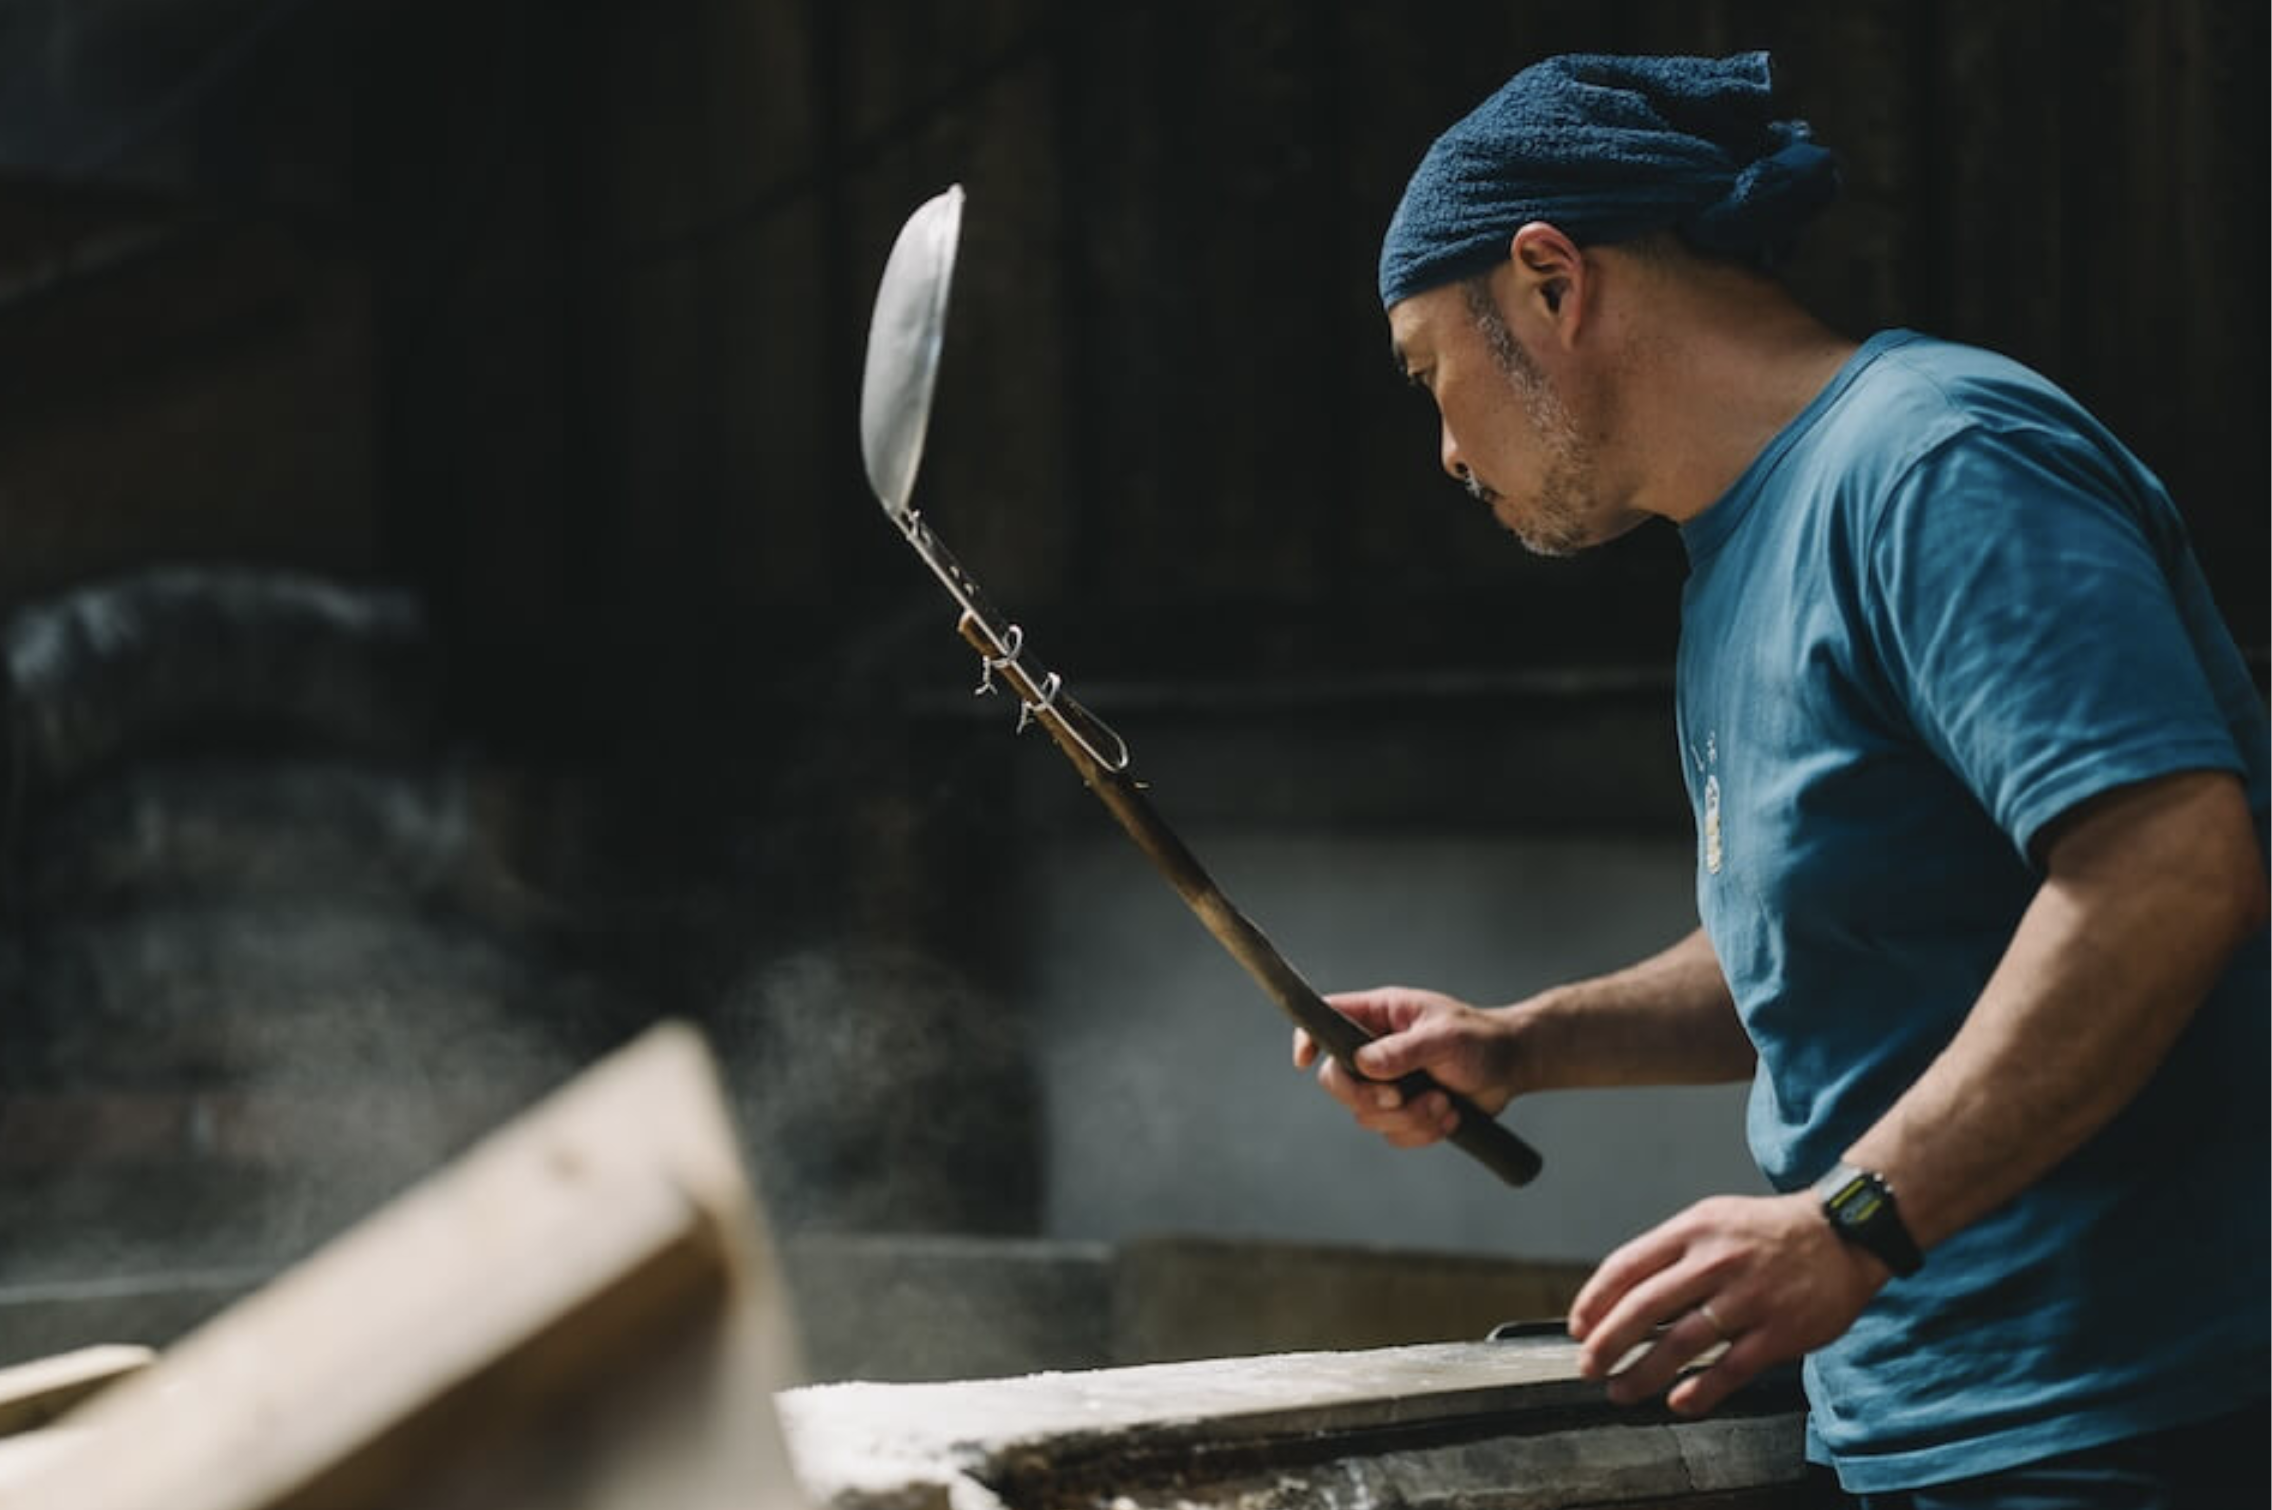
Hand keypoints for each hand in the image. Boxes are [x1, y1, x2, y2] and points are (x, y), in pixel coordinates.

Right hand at [1292, 986, 1524, 1148]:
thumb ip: (1403, 1050)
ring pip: (1366, 1114)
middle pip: (1336, 1080)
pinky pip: (1393, 1135)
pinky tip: (1450, 1116)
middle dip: (1368, 1097)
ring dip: (1408, 1117)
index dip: (1307, 1039)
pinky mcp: (1404, 1111)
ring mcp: (1387, 1083)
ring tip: (1443, 1103)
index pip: (1325, 1019)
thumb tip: (1364, 1064)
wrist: (1512, 1067)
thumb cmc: (1480, 1039)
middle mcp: (1374, 1049)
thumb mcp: (1444, 1037)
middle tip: (1400, 1096)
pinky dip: (1422, 1132)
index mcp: (1378, 1016)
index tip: (1304, 1061)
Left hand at [1567, 1192, 1887, 1416]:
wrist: (1843, 1234)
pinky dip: (1700, 1390)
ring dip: (1643, 1373)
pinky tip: (1678, 1402)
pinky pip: (1730, 1368)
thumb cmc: (1768, 1232)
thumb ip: (1669, 1253)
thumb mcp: (1712, 1220)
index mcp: (1693, 1230)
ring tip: (1621, 1391)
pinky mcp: (1779, 1332)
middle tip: (1589, 1366)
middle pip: (1645, 1307)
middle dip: (1608, 1342)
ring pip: (1681, 1343)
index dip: (1594, 1301)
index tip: (1579, 1327)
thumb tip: (1621, 1295)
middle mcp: (1716, 1261)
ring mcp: (1748, 1298)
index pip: (1626, 1266)